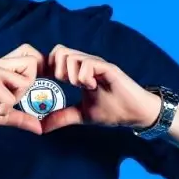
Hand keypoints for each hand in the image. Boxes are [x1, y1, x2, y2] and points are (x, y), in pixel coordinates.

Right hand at [0, 44, 44, 134]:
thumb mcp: (2, 114)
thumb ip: (21, 117)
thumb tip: (40, 127)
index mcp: (2, 66)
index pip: (30, 53)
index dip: (38, 67)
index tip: (33, 87)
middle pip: (33, 62)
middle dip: (28, 85)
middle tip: (10, 98)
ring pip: (25, 81)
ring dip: (14, 100)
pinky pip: (10, 97)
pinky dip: (3, 109)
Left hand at [40, 44, 159, 133]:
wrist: (136, 113)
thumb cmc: (112, 111)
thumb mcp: (81, 114)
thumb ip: (62, 117)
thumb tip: (42, 127)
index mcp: (78, 71)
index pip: (55, 56)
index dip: (49, 68)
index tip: (53, 84)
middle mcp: (86, 63)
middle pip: (59, 51)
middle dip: (57, 70)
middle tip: (68, 85)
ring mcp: (96, 64)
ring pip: (70, 56)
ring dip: (71, 74)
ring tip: (82, 87)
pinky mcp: (107, 68)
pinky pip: (86, 65)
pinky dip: (84, 78)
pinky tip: (92, 87)